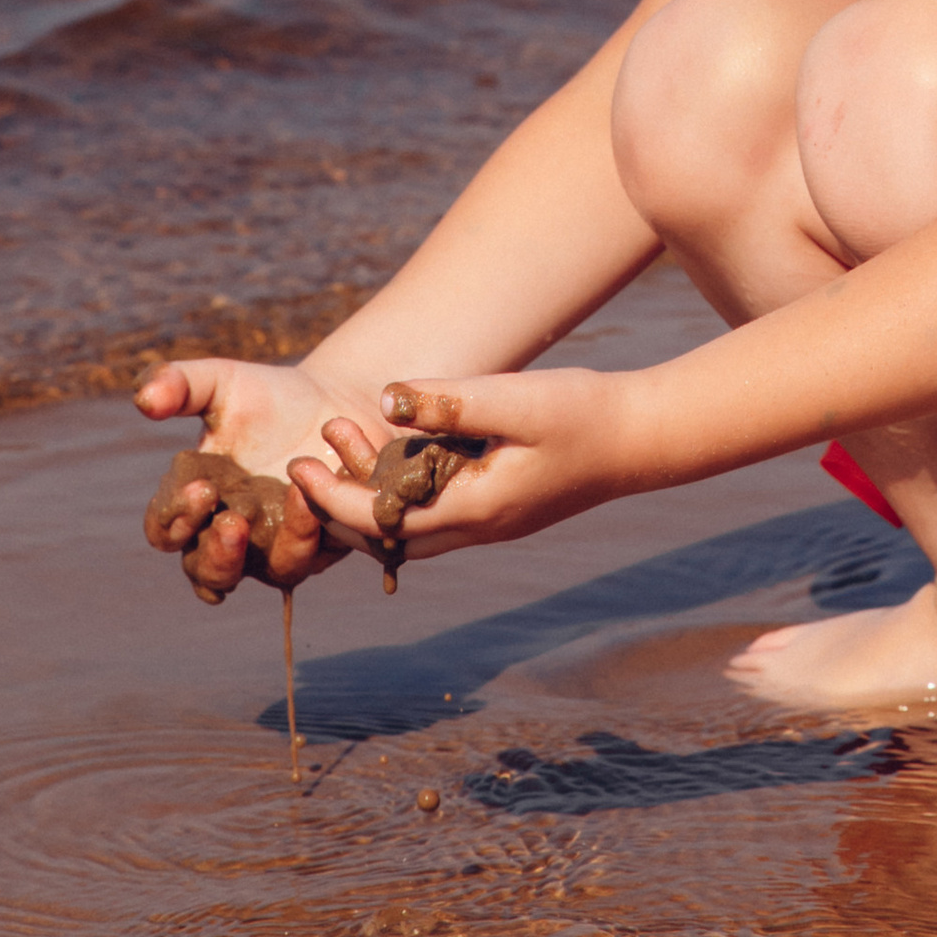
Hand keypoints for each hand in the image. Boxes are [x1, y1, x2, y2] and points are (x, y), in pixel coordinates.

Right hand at [136, 352, 362, 603]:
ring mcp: (277, 547)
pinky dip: (318, 529)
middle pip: (209, 573)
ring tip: (294, 495)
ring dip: (282, 544)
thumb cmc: (264, 396)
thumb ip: (179, 385)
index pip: (166, 530)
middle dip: (219, 555)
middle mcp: (230, 538)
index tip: (201, 488)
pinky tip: (319, 493)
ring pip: (273, 572)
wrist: (331, 398)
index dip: (176, 519)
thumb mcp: (220, 382)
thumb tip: (144, 399)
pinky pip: (318, 553)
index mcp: (193, 505)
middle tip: (233, 522)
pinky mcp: (323, 544)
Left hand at [290, 370, 649, 572]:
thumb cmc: (581, 413)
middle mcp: (478, 529)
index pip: (382, 519)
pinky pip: (434, 518)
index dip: (332, 497)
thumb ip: (450, 402)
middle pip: (387, 538)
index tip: (296, 466)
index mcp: (475, 509)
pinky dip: (400, 497)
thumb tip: (385, 400)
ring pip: (409, 532)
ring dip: (369, 499)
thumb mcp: (515, 398)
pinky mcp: (501, 510)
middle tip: (302, 463)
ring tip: (343, 445)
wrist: (640, 438)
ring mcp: (491, 524)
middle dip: (339, 504)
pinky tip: (390, 460)